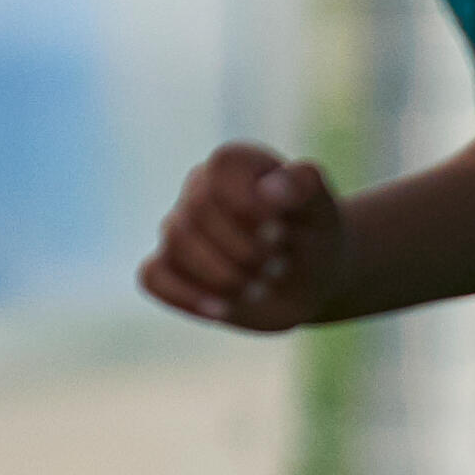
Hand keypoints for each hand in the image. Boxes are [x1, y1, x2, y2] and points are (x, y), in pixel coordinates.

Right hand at [138, 141, 343, 332]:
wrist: (309, 276)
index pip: (218, 171)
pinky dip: (185, 296)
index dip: (245, 204)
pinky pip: (152, 277)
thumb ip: (304, 186)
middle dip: (241, 250)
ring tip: (261, 288)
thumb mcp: (323, 208)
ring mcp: (179, 230)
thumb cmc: (314, 234)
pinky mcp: (169, 268)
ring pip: (175, 245)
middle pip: (195, 214)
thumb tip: (270, 189)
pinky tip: (222, 310)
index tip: (280, 232)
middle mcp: (198, 190)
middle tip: (279, 267)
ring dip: (223, 276)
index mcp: (233, 165)